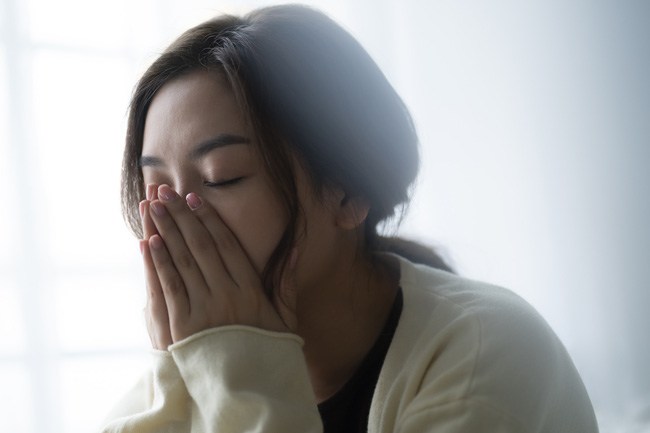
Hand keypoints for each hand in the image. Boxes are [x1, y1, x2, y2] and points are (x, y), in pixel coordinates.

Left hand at [142, 184, 295, 345]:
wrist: (251, 391)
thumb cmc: (269, 352)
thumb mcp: (285, 318)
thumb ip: (286, 282)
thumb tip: (294, 248)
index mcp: (252, 290)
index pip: (227, 245)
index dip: (210, 220)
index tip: (195, 198)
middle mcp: (228, 294)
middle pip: (201, 246)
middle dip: (182, 216)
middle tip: (166, 191)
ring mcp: (204, 310)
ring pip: (183, 261)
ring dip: (166, 230)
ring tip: (153, 206)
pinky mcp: (184, 326)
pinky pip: (170, 287)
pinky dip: (159, 262)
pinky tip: (150, 241)